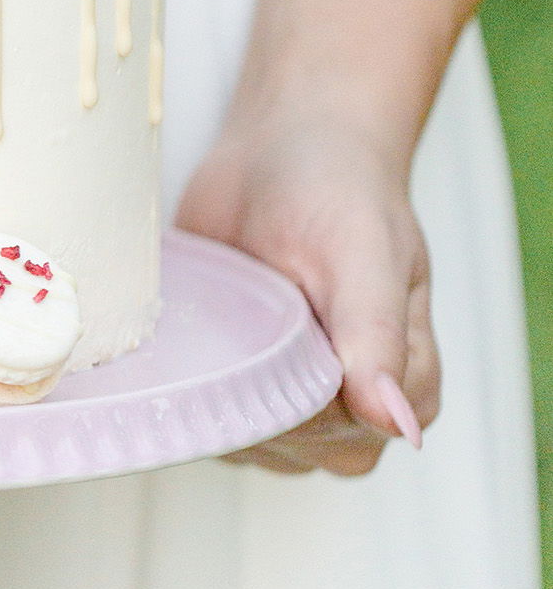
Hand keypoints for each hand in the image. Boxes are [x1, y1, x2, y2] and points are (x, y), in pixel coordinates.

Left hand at [177, 116, 439, 474]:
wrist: (287, 147)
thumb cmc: (339, 190)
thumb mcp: (364, 253)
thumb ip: (378, 336)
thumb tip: (400, 425)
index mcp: (407, 389)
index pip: (335, 436)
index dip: (288, 393)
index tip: (264, 333)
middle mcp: (350, 410)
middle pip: (282, 441)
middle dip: (243, 384)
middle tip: (231, 310)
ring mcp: (287, 400)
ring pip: (236, 434)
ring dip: (207, 383)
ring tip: (211, 313)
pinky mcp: (234, 383)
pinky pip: (202, 410)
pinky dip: (181, 376)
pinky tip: (182, 329)